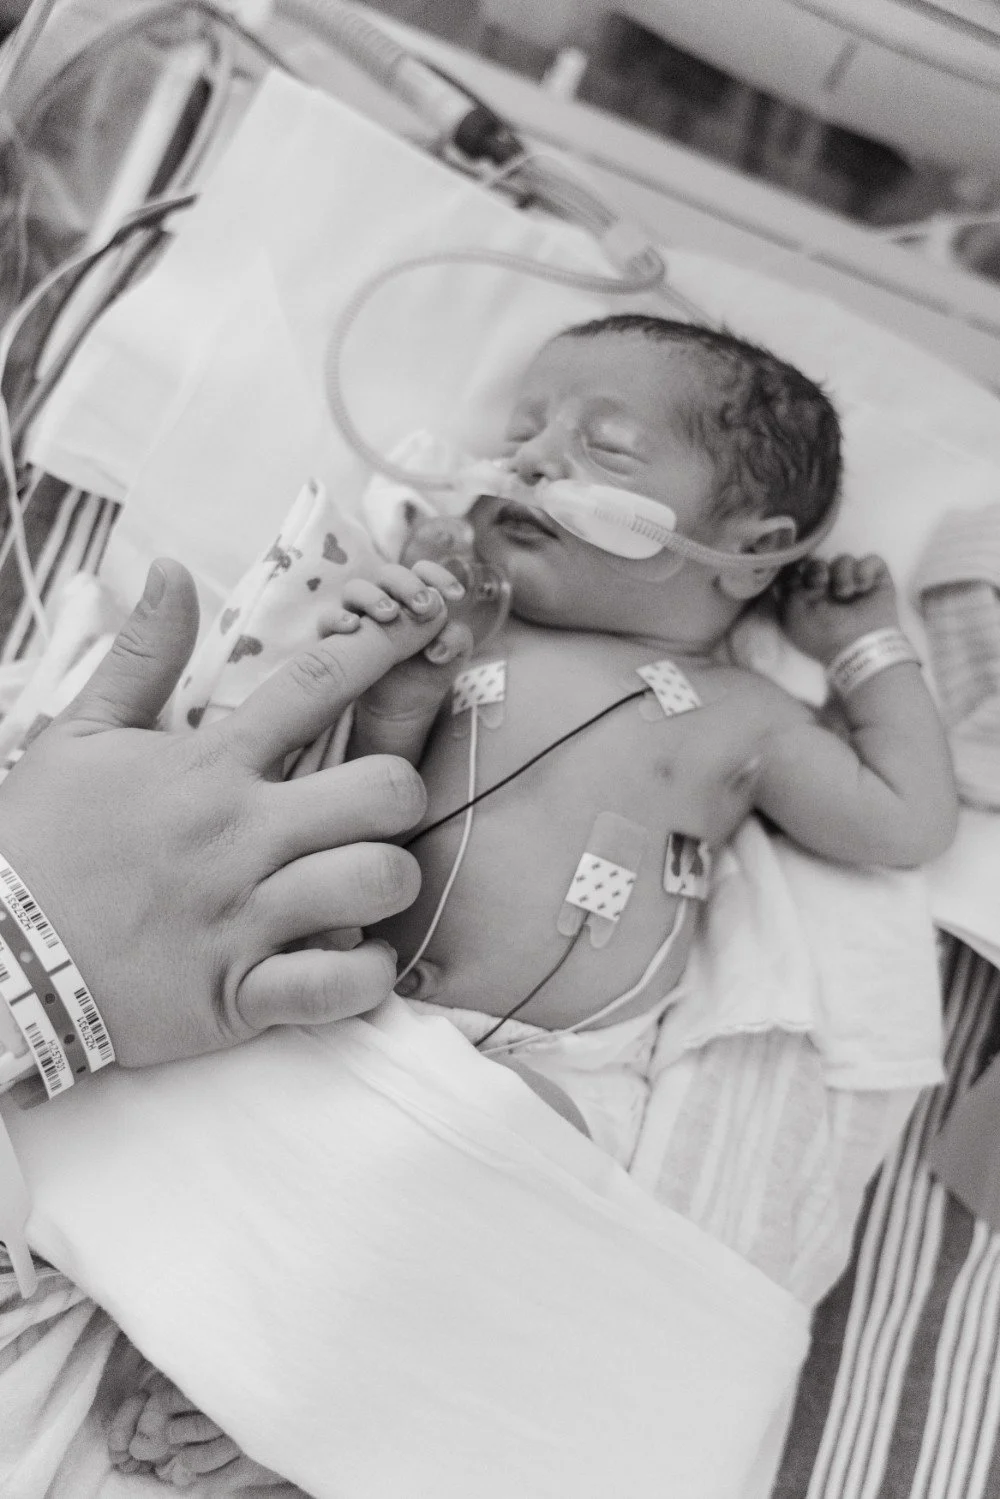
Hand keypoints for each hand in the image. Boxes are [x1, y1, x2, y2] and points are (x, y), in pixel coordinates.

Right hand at [0, 558, 454, 1067]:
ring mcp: (243, 917)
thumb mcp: (78, 734)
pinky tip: (350, 958)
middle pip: (383, 790)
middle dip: (400, 793)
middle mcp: (238, 836)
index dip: (383, 648)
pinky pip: (340, 986)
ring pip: (376, 881)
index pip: (315, 685)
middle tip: (374, 809)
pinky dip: (364, 976)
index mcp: (207, 768)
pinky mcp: (238, 995)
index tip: (424, 624)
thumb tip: (171, 569)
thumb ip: (141, 655)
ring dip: (386, 881)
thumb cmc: (39, 843)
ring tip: (358, 882)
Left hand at [109, 1371, 297, 1493]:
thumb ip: (228, 1359)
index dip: (167, 1401)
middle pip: (190, 1428)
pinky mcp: (254, 1465)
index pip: (183, 1395)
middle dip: (175, 1431)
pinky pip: (217, 1480)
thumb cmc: (287, 1373)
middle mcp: (234, 1416)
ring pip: (199, 1459)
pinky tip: (197, 1477)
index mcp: (230, 1386)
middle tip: (171, 1430)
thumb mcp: (258, 1359)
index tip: (159, 1401)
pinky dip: (202, 1482)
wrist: (321, 1400)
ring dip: (186, 1458)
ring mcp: (243, 1443)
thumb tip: (194, 1355)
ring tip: (183, 1453)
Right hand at [344, 560, 473, 724]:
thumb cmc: (431, 668)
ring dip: (372, 597)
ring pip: (355, 590)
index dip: (439, 576)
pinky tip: (353, 627)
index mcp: (415, 595)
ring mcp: (359, 615)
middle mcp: (385, 599)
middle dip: (407, 585)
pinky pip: (327, 620)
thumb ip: (455, 640)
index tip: (457, 596)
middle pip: (388, 574)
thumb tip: (436, 646)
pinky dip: (337, 619)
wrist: (406, 703)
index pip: (423, 571)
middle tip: (423, 606)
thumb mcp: (453, 655)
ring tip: (389, 615)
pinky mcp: (337, 637)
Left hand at [776, 553, 899, 663]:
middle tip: (821, 582)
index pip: (800, 569)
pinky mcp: (878, 581)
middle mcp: (830, 589)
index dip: (798, 569)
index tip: (799, 580)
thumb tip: (790, 569)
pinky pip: (872, 560)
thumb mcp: (791, 614)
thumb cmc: (820, 633)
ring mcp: (854, 584)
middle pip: (820, 560)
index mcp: (808, 597)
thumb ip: (785, 588)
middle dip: (817, 568)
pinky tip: (863, 588)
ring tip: (846, 594)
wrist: (857, 645)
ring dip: (842, 574)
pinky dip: (866, 571)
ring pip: (844, 559)